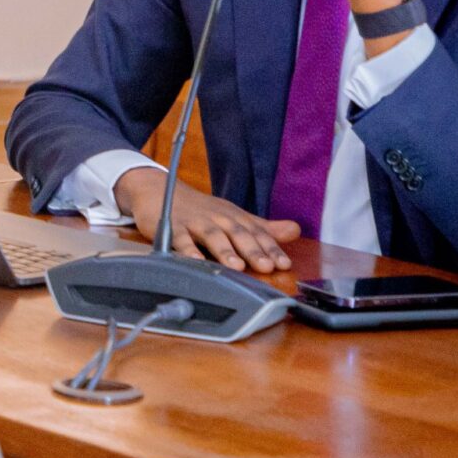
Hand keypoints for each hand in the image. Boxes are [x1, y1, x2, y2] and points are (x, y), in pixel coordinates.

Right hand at [115, 166, 298, 272]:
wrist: (161, 191)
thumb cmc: (202, 210)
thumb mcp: (235, 216)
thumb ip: (264, 228)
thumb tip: (295, 230)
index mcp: (234, 218)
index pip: (257, 233)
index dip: (270, 248)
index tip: (283, 264)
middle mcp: (217, 219)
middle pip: (237, 234)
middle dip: (252, 250)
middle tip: (265, 267)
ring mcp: (194, 222)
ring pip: (212, 236)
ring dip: (224, 251)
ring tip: (235, 266)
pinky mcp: (172, 227)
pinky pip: (180, 239)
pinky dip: (187, 251)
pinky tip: (196, 262)